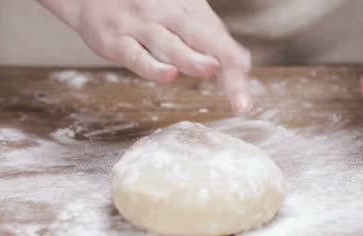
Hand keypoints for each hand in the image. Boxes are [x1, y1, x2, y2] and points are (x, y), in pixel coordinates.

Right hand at [38, 0, 252, 112]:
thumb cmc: (142, 6)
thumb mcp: (176, 10)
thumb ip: (204, 34)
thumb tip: (239, 62)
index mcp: (188, 7)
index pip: (218, 36)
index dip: (235, 61)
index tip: (246, 93)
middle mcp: (167, 13)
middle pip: (203, 40)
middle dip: (226, 68)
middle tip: (241, 99)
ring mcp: (141, 26)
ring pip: (170, 45)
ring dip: (192, 58)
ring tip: (212, 70)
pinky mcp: (116, 41)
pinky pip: (136, 56)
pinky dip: (152, 66)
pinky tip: (169, 74)